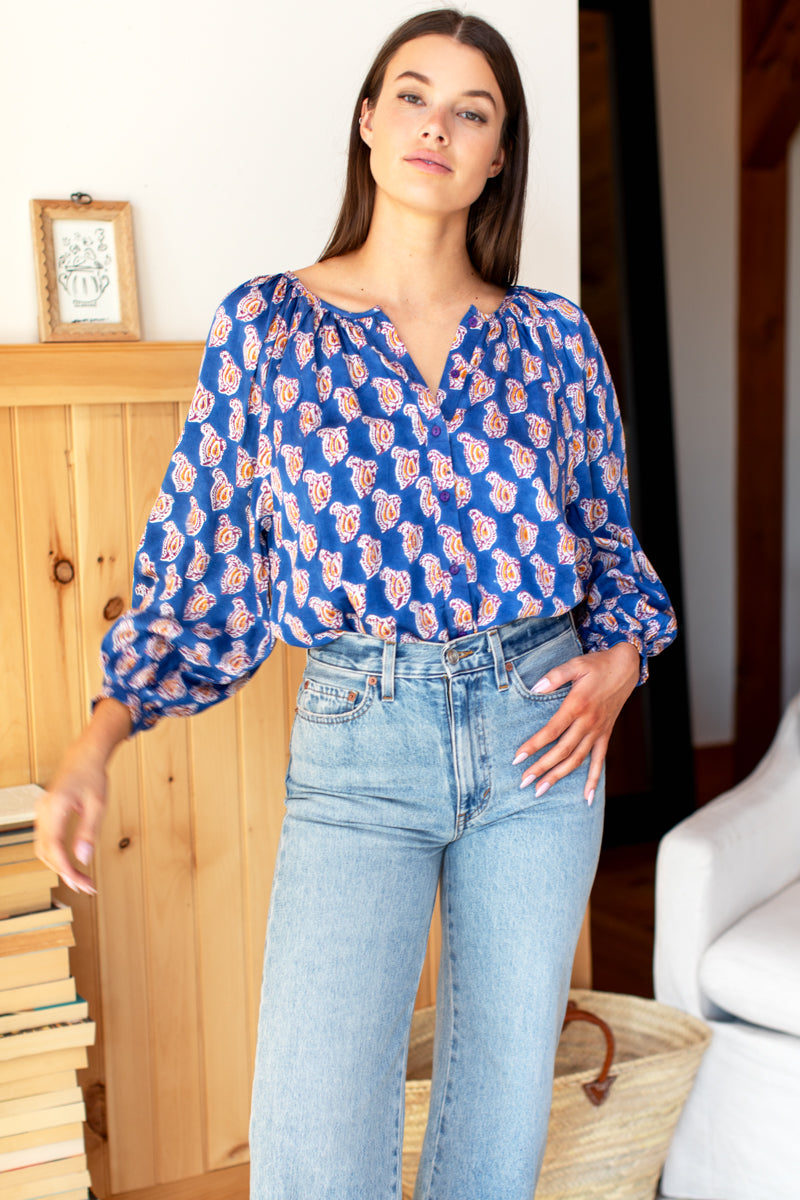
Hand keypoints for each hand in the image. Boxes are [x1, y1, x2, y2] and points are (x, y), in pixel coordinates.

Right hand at [35, 698, 131, 893]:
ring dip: (59, 865)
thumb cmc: (93, 775)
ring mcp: (41, 812)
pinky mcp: (44, 814)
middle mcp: (43, 810)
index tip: (79, 883)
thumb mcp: (98, 804)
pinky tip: (71, 863)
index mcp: (55, 807)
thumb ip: (88, 832)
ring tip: (81, 878)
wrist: (84, 756)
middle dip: (64, 872)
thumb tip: (83, 859)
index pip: (54, 847)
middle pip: (45, 852)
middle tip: (85, 886)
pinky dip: (56, 855)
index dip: (65, 868)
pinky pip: (45, 840)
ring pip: (42, 848)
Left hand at [512, 641, 639, 803]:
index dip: (534, 745)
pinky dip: (593, 780)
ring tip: (541, 790)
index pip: (552, 731)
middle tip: (524, 783)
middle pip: (563, 751)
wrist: (625, 668)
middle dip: (542, 768)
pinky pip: (600, 761)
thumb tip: (535, 687)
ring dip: (559, 776)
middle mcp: (588, 722)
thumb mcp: (575, 664)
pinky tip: (586, 798)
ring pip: (578, 760)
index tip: (517, 758)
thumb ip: (555, 676)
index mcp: (577, 705)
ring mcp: (598, 731)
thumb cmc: (597, 665)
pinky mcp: (605, 735)